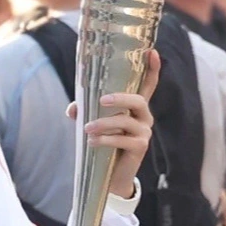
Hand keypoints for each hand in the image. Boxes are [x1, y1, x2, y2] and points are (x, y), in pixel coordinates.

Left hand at [65, 50, 159, 198]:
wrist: (109, 174)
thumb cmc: (101, 141)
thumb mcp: (91, 122)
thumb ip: (83, 111)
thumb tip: (73, 108)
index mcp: (134, 106)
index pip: (148, 84)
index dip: (152, 69)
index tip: (152, 51)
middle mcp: (143, 117)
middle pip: (139, 101)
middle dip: (120, 98)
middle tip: (101, 100)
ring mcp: (144, 132)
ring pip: (126, 121)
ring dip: (104, 123)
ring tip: (86, 129)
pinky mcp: (140, 147)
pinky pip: (123, 140)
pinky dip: (105, 140)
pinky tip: (91, 142)